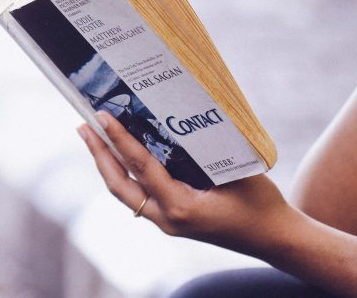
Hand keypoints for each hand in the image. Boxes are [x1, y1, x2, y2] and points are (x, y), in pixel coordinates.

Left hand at [78, 111, 293, 254]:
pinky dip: (125, 174)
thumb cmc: (261, 204)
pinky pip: (138, 195)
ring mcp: (166, 222)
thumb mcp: (236, 170)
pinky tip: (120, 157)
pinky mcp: (170, 220)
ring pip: (125, 192)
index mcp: (180, 206)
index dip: (119, 139)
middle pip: (118, 185)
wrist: (273, 238)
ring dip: (107, 164)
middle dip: (98, 154)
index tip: (102, 118)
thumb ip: (205, 151)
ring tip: (93, 137)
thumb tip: (177, 119)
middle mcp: (166, 218)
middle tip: (83, 125)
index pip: (140, 167)